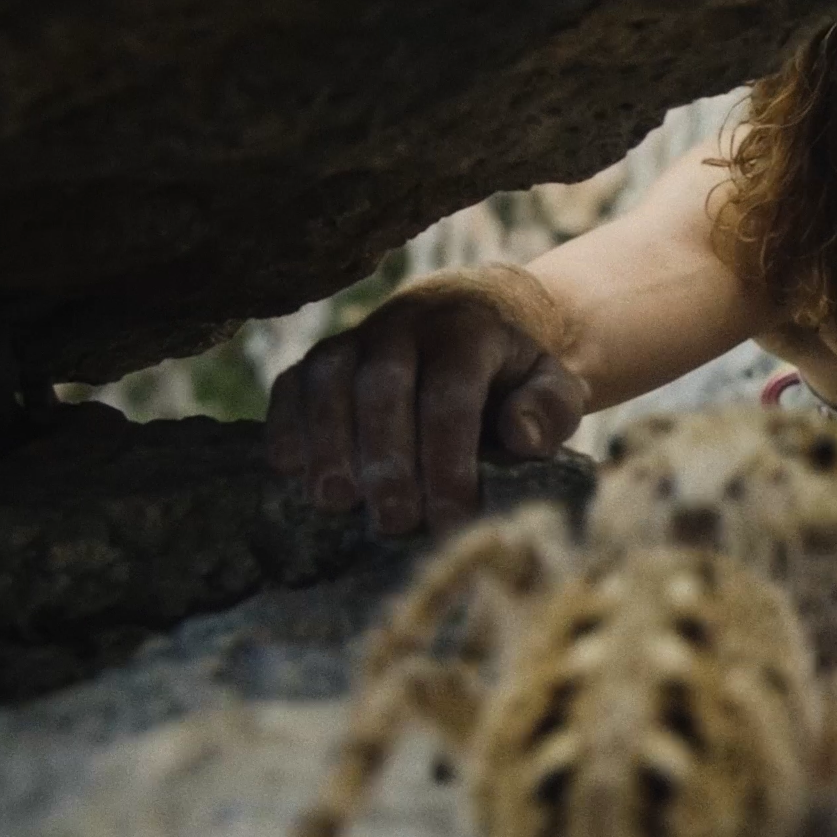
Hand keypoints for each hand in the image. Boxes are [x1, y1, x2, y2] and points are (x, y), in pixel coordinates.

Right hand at [265, 285, 587, 534]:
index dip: (449, 458)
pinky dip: (285, 423)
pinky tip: (289, 468)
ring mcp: (357, 338)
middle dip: (387, 457)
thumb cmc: (515, 372)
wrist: (476, 315)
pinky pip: (292, 383)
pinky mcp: (321, 358)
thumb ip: (549, 408)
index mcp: (468, 331)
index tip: (452, 517)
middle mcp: (406, 325)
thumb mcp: (552, 384)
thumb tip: (521, 437)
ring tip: (335, 501)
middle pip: (384, 387)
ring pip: (330, 380)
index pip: (451, 394)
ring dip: (328, 443)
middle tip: (394, 520)